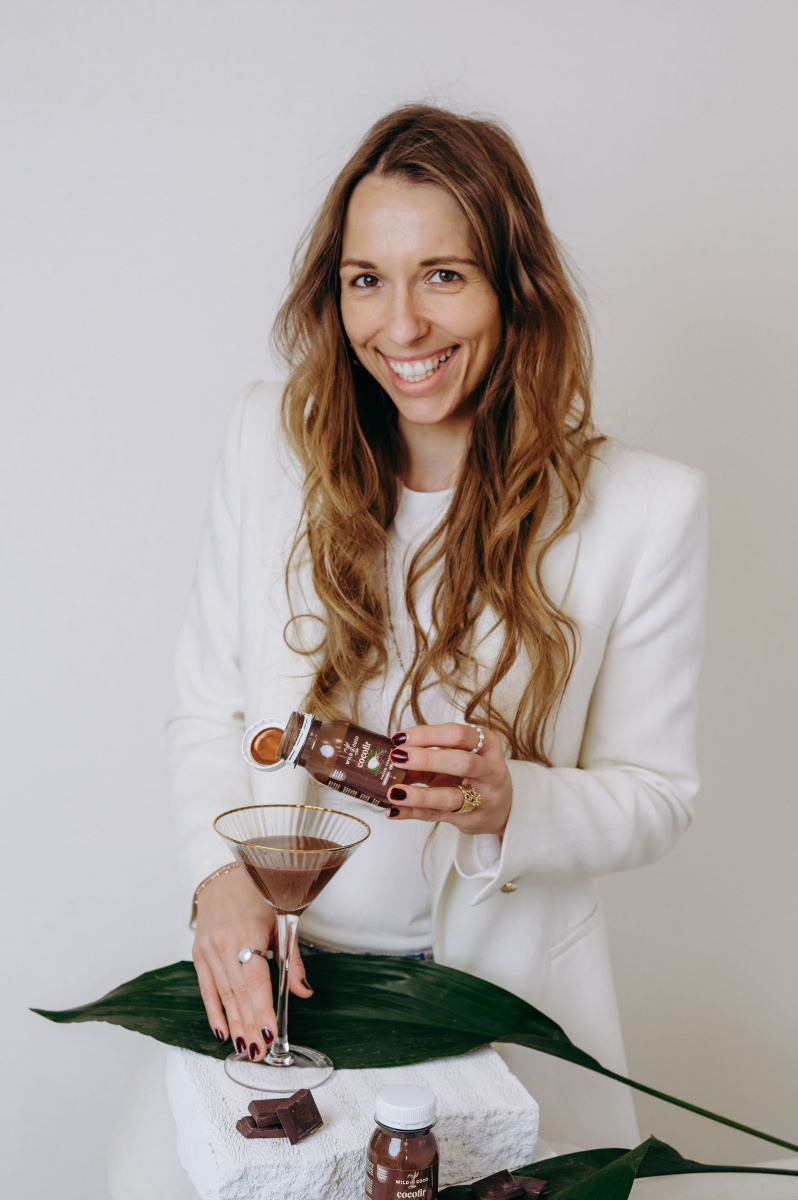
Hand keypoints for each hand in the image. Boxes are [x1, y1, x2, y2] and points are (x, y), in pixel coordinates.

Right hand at [192, 867, 312, 1058]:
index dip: (262, 1009)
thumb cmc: (259, 894)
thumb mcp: (283, 919)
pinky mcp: (198, 954)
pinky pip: (206, 989)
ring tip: (245, 1050)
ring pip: (222, 995)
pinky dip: (214, 1012)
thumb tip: (304, 992)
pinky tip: (222, 1032)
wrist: (224, 876)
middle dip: (249, 1026)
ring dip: (234, 1025)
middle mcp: (224, 944)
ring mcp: (208, 950)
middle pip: (238, 993)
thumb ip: (292, 960)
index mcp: (247, 933)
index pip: (256, 980)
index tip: (269, 1033)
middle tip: (259, 1054)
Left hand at [385, 722, 511, 835]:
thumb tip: (393, 758)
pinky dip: (414, 813)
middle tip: (398, 758)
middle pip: (462, 763)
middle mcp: (491, 771)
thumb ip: (431, 756)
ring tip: (393, 791)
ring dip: (419, 795)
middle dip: (427, 759)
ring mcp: (484, 798)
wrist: (503, 806)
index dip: (428, 734)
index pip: (459, 735)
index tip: (400, 737)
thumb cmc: (474, 773)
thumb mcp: (459, 756)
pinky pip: (439, 816)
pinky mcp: (472, 820)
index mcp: (488, 745)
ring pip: (451, 797)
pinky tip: (394, 810)